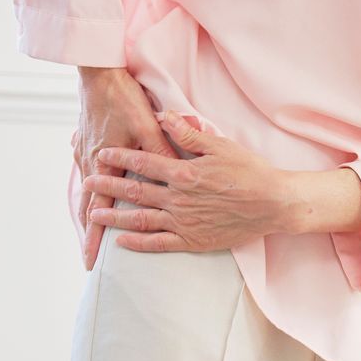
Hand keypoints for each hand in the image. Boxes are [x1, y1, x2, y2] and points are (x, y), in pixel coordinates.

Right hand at [71, 65, 171, 270]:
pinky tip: (90, 189)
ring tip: (89, 231)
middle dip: (89, 233)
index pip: (100, 210)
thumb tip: (177, 179)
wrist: (99, 71)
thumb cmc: (125, 98)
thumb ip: (162, 154)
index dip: (96, 237)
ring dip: (88, 211)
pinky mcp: (85, 139)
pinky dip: (88, 186)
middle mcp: (91, 162)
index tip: (92, 262)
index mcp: (107, 164)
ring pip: (86, 189)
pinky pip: (86, 170)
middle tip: (86, 259)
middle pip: (89, 206)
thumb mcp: (148, 126)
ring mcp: (85, 151)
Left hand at [84, 111, 298, 252]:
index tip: (102, 153)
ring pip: (140, 219)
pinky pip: (158, 244)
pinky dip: (137, 242)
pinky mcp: (192, 241)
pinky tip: (120, 241)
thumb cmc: (250, 172)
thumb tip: (162, 116)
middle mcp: (178, 199)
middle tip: (86, 182)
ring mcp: (183, 222)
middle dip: (107, 185)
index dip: (120, 156)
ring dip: (114, 216)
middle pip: (134, 191)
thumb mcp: (221, 146)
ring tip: (94, 213)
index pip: (143, 162)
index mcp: (183, 173)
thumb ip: (188, 134)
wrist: (273, 204)